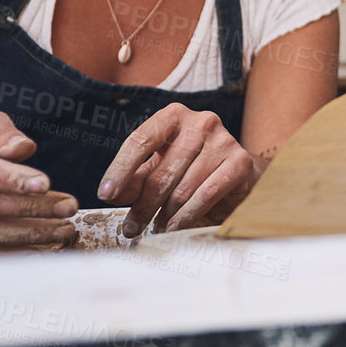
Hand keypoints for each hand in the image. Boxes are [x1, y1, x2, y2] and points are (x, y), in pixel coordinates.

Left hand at [98, 104, 254, 237]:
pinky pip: (207, 194)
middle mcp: (200, 122)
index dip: (120, 170)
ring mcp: (223, 140)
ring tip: (156, 229)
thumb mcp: (157, 167)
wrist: (234, 170)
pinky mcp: (239, 161)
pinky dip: (188, 215)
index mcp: (173, 116)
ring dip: (165, 215)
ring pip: (183, 188)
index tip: (106, 194)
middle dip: (143, 206)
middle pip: (162, 172)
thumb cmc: (189, 166)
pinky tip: (176, 227)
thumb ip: (134, 178)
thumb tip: (113, 194)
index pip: (140, 141)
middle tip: (131, 228)